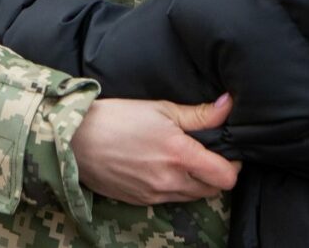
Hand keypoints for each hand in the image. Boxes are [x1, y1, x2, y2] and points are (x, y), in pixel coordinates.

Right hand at [70, 95, 239, 204]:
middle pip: (213, 189)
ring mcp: (156, 195)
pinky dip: (174, 186)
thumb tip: (228, 105)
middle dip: (215, 172)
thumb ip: (199, 113)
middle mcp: (171, 180)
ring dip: (196, 181)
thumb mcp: (160, 108)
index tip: (225, 149)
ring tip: (181, 158)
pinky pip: (170, 199)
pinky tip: (160, 166)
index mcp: (179, 154)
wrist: (76, 140)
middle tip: (204, 151)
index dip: (232, 163)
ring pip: (193, 196)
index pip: (226, 176)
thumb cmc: (118, 117)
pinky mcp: (142, 202)